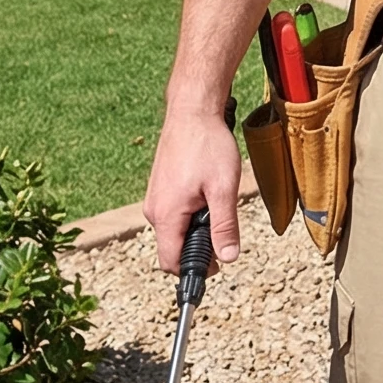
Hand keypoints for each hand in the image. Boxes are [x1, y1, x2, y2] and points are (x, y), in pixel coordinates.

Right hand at [145, 108, 240, 274]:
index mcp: (166, 215)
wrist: (192, 111)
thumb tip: (228, 258)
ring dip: (197, 226)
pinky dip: (191, 212)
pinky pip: (174, 213)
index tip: (218, 264)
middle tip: (225, 225)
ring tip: (217, 201)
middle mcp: (154, 211)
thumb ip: (225, 226)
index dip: (195, 271)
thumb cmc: (208, 146)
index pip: (171, 263)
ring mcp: (155, 199)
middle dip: (200, 246)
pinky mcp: (160, 189)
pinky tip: (206, 191)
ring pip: (176, 230)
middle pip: (174, 248)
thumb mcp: (224, 188)